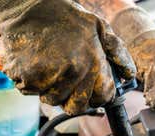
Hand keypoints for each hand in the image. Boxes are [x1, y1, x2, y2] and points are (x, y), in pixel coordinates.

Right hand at [0, 0, 135, 114]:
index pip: (102, 97)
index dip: (98, 96)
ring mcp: (49, 77)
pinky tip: (35, 63)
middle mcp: (72, 73)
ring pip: (52, 100)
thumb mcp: (99, 27)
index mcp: (92, 63)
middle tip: (67, 80)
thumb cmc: (63, 16)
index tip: (91, 91)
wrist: (26, 6)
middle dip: (73, 98)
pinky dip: (31, 82)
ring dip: (51, 89)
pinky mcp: (27, 78)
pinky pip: (31, 91)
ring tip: (49, 65)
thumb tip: (128, 74)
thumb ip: (117, 52)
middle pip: (76, 107)